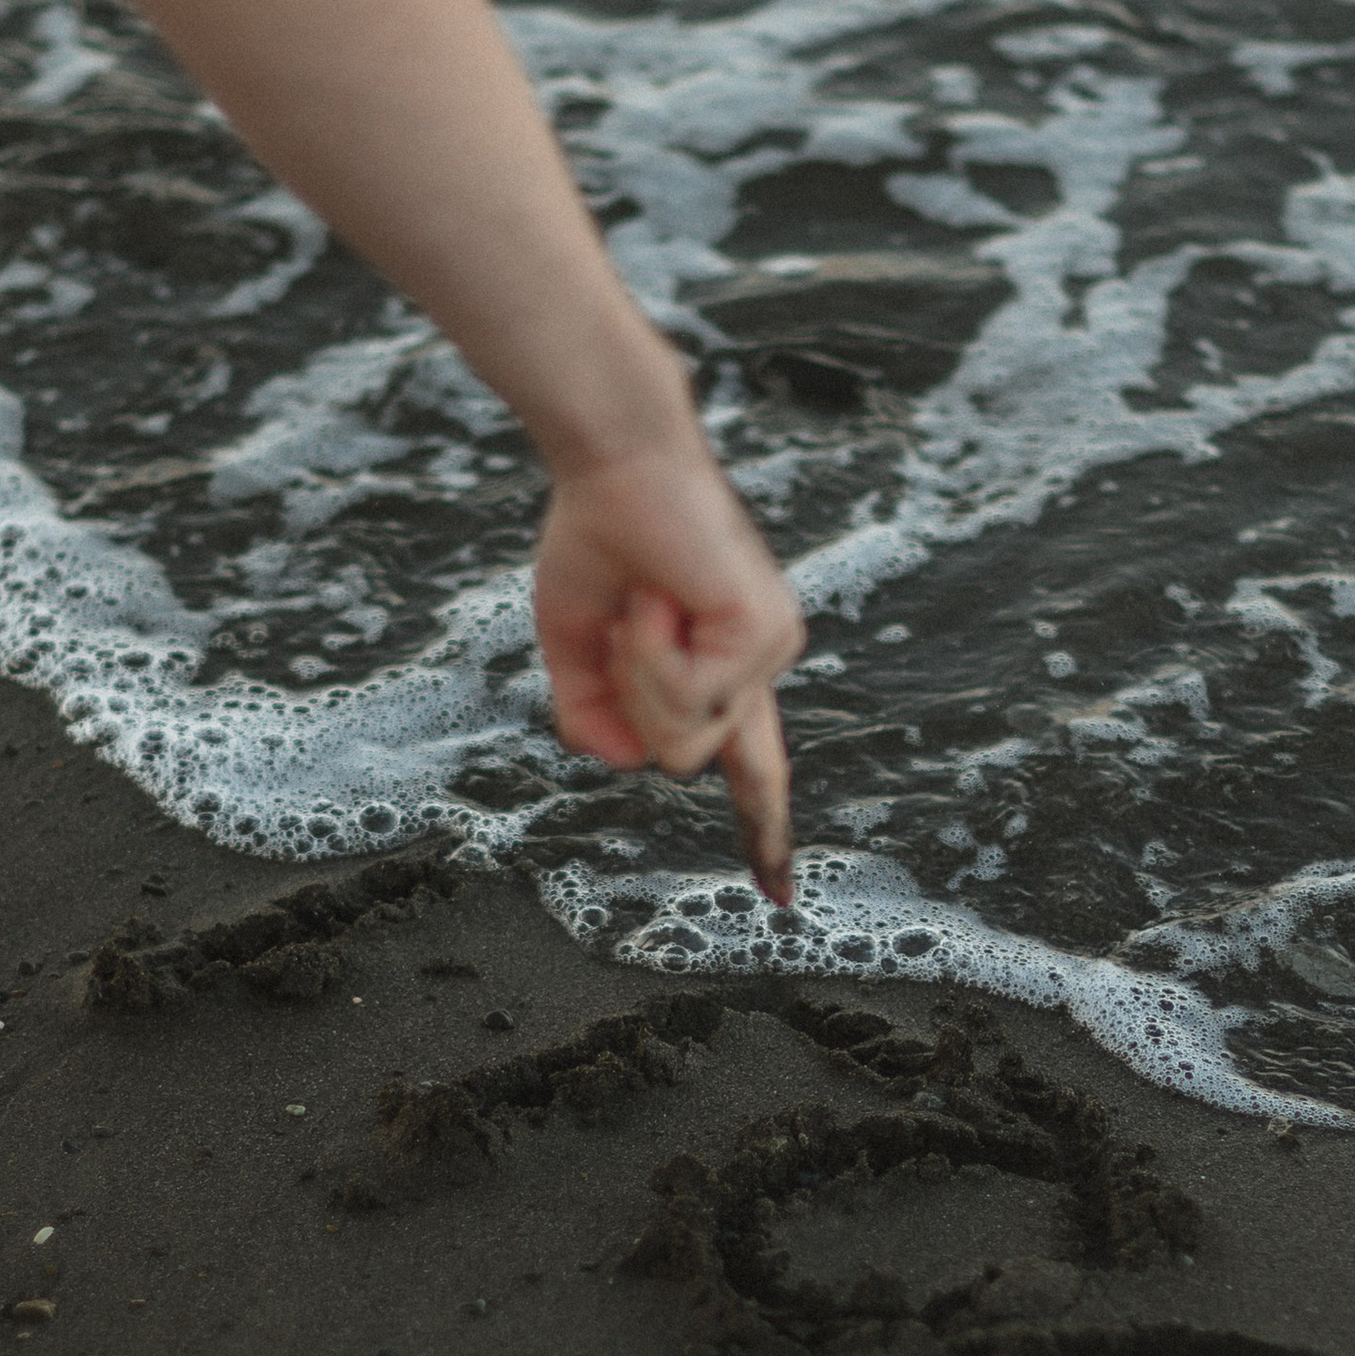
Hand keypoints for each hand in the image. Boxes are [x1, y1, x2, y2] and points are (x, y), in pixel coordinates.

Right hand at [534, 441, 802, 903]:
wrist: (615, 463)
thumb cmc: (601, 539)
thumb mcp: (576, 650)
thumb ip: (592, 717)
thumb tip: (623, 759)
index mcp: (723, 673)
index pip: (751, 765)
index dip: (762, 828)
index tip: (778, 893)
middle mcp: (760, 666)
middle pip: (686, 759)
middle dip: (632, 705)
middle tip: (628, 619)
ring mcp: (771, 649)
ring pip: (686, 740)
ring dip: (639, 675)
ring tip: (646, 601)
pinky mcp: (767, 633)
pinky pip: (691, 696)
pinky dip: (651, 651)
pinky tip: (659, 596)